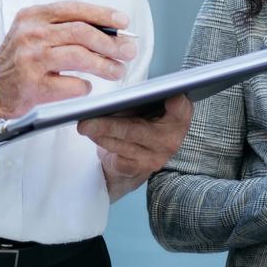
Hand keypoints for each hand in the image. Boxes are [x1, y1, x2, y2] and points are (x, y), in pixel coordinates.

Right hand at [0, 1, 136, 117]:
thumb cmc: (19, 58)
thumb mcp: (36, 31)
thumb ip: (66, 27)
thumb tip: (110, 31)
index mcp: (34, 16)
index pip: (73, 9)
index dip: (102, 14)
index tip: (123, 22)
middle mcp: (31, 34)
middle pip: (81, 32)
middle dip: (110, 42)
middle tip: (128, 51)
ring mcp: (31, 60)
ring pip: (79, 57)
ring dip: (104, 65)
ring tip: (118, 71)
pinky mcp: (33, 85)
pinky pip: (71, 85)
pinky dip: (85, 86)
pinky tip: (87, 86)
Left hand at [78, 95, 192, 179]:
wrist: (139, 155)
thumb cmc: (143, 121)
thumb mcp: (147, 107)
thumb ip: (141, 100)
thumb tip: (114, 100)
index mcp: (178, 118)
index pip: (180, 108)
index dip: (176, 103)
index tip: (169, 96)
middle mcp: (171, 140)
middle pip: (137, 130)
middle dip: (108, 124)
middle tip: (86, 120)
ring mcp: (155, 158)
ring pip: (123, 144)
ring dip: (100, 134)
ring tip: (85, 126)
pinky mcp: (139, 170)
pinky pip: (117, 159)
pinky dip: (103, 145)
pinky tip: (92, 136)